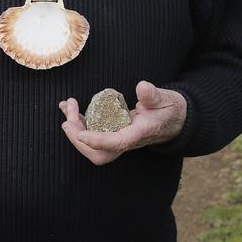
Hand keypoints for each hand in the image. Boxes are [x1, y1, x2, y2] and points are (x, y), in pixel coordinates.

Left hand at [58, 81, 186, 165]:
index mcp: (139, 134)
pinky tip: (71, 108)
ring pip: (93, 145)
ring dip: (76, 128)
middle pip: (100, 153)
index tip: (81, 133)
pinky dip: (79, 121)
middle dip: (79, 139)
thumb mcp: (165, 99)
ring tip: (67, 106)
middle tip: (68, 119)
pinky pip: (93, 133)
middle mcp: (127, 141)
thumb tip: (141, 87)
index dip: (97, 140)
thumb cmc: (169, 109)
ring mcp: (118, 138)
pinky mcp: (113, 131)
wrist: (174, 119)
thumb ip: (153, 95)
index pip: (117, 143)